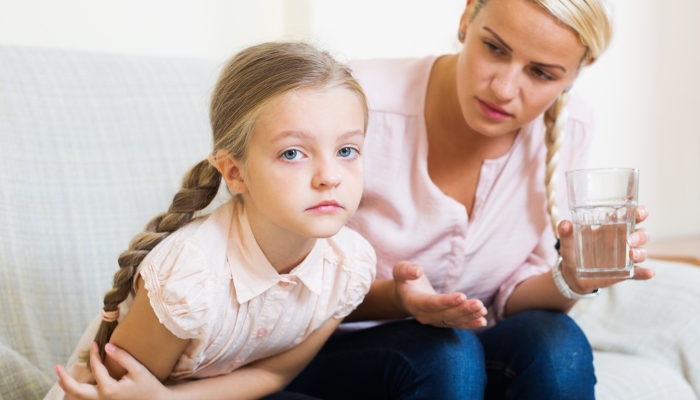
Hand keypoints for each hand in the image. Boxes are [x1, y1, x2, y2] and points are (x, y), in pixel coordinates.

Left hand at [55, 342, 169, 399]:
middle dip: (65, 378)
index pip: (96, 368)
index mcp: (110, 389)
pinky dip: (77, 395)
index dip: (94, 354)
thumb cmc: (149, 386)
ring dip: (68, 389)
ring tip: (60, 379)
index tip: (94, 343)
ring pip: (78, 399)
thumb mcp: (138, 369)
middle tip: (57, 367)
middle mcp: (102, 399)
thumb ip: (123, 357)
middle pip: (76, 391)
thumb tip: (107, 346)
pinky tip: (76, 388)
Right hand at [392, 261, 486, 328]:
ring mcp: (433, 321)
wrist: (404, 296)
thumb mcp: (400, 270)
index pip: (431, 303)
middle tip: (478, 303)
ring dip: (468, 316)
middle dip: (462, 309)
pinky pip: (456, 325)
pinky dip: (469, 324)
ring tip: (482, 309)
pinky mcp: (442, 322)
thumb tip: (417, 270)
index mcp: (412, 302)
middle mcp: (422, 315)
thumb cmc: (405, 280)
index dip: (446, 301)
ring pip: (452, 321)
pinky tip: (481, 321)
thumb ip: (406, 270)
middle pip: (444, 315)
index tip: (462, 296)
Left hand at [558, 206, 654, 293]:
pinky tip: (649, 273)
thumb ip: (565, 232)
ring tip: (631, 255)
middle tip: (629, 239)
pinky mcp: (625, 273)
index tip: (640, 212)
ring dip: (641, 252)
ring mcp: (625, 258)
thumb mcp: (568, 242)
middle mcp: (622, 241)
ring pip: (642, 251)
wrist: (572, 276)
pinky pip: (638, 272)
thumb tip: (565, 224)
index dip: (638, 213)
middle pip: (640, 234)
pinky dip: (645, 273)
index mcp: (610, 229)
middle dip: (639, 235)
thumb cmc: (573, 253)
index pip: (629, 217)